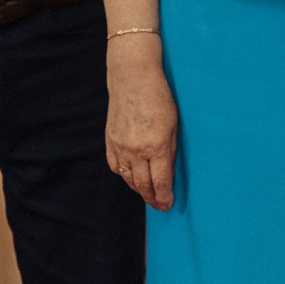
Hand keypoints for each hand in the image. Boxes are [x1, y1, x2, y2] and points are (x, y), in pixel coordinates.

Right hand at [106, 39, 178, 209]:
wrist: (133, 78)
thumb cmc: (159, 97)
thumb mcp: (174, 124)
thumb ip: (171, 151)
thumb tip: (169, 173)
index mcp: (157, 146)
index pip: (160, 181)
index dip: (164, 197)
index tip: (167, 205)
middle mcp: (137, 150)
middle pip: (143, 184)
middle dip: (151, 197)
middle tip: (158, 205)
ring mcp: (121, 146)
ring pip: (128, 178)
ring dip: (138, 189)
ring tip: (147, 193)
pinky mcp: (110, 140)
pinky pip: (115, 166)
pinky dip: (123, 175)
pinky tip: (130, 177)